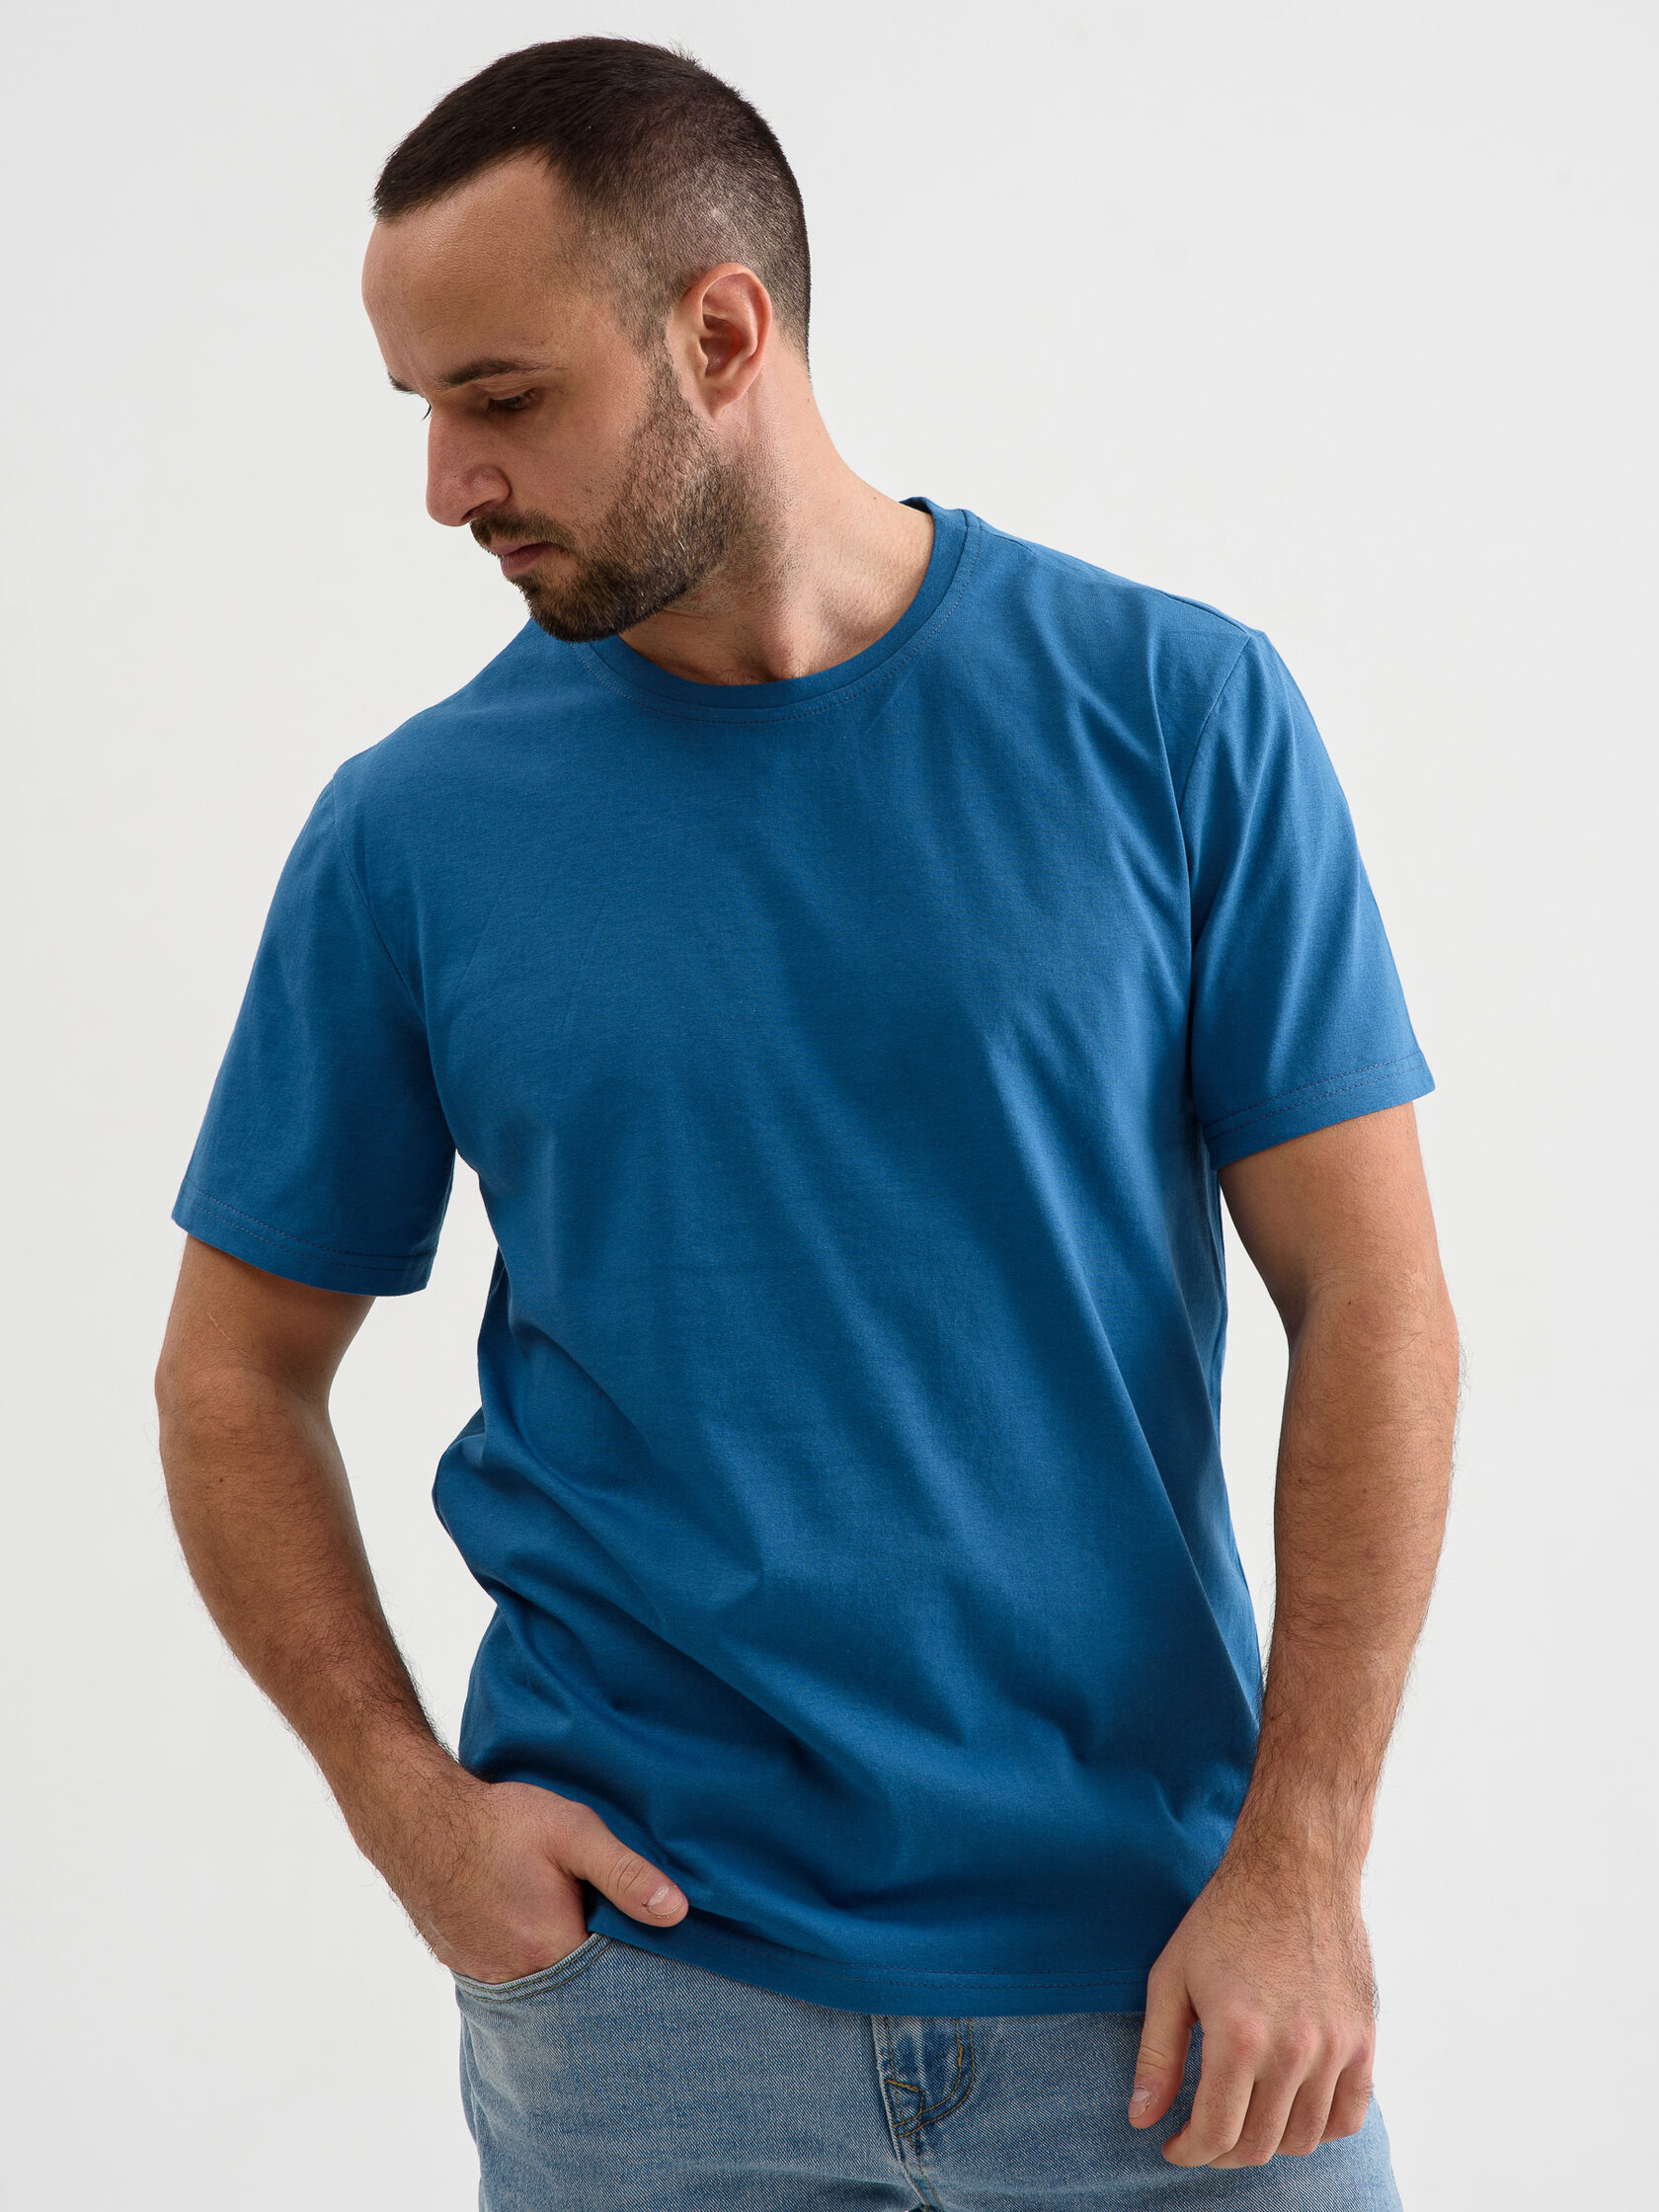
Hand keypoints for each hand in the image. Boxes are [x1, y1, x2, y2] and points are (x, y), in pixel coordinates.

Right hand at [353, 1756, 688, 1983]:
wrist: (417, 1817)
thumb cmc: (499, 1822)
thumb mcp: (574, 1833)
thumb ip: (626, 1874)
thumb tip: (677, 1912)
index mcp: (551, 1952)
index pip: (611, 1984)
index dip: (635, 1969)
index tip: (654, 1952)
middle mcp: (516, 1979)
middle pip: (577, 1994)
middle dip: (600, 1976)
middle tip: (614, 1939)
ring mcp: (484, 1977)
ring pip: (543, 1988)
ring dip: (564, 1969)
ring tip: (576, 1931)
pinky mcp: (464, 1966)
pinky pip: (511, 1979)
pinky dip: (530, 1963)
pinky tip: (534, 1931)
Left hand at [1127, 1840, 1376, 2167]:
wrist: (1294, 1868)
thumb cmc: (1225, 1917)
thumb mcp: (1171, 1977)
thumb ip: (1156, 2053)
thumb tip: (1141, 2118)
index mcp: (1238, 2036)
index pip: (1216, 2133)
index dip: (1189, 2151)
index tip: (1173, 2146)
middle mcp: (1293, 2050)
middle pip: (1260, 2144)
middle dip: (1223, 2153)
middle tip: (1203, 2137)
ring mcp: (1335, 2048)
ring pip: (1304, 2138)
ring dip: (1268, 2143)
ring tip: (1242, 2121)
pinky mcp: (1364, 2040)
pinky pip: (1348, 2116)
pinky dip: (1319, 2128)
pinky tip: (1289, 2110)